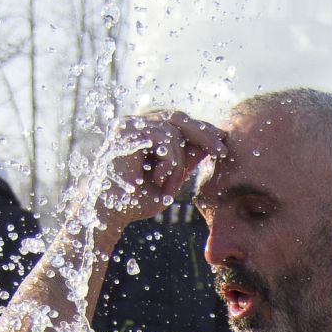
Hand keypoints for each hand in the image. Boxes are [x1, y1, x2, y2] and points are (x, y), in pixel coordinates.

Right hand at [87, 110, 225, 233]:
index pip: (176, 121)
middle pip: (178, 117)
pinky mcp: (126, 132)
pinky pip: (163, 139)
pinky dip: (168, 161)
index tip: (222, 140)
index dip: (201, 129)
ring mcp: (128, 124)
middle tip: (221, 151)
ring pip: (173, 131)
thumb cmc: (136, 200)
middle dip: (203, 135)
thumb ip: (185, 161)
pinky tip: (158, 177)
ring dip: (178, 162)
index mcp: (142, 131)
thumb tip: (208, 146)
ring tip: (168, 183)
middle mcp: (134, 123)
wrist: (109, 213)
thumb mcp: (170, 179)